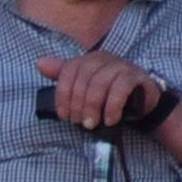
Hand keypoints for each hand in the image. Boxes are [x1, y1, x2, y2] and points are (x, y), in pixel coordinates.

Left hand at [36, 51, 164, 132]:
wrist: (141, 102)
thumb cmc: (107, 95)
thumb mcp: (83, 87)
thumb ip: (63, 75)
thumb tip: (39, 63)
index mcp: (87, 59)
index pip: (68, 71)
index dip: (63, 94)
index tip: (64, 115)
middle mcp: (102, 58)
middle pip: (83, 77)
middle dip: (77, 103)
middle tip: (79, 122)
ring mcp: (121, 65)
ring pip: (100, 82)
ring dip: (93, 106)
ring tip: (91, 124)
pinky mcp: (136, 76)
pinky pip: (121, 88)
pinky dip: (112, 106)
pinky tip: (110, 120)